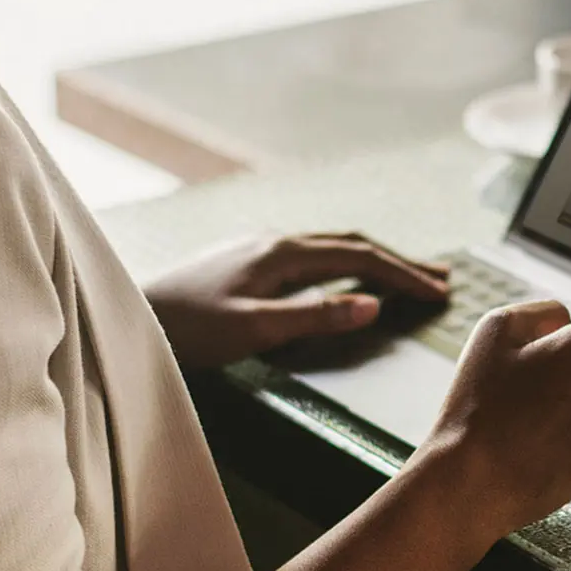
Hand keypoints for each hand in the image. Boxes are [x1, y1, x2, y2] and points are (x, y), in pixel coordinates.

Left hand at [144, 232, 448, 369]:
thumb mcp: (253, 329)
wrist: (130, 316)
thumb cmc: (187, 329)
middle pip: (351, 243)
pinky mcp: (245, 259)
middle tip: (440, 276)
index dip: (404, 274)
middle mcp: (274, 240)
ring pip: (330, 247)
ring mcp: (258, 247)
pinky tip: (341, 276)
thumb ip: (314, 317)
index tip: (440, 292)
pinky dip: (342, 264)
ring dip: (372, 260)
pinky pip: (309, 255)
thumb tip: (372, 304)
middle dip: (398, 260)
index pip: (360, 257)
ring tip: (403, 274)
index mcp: (282, 253)